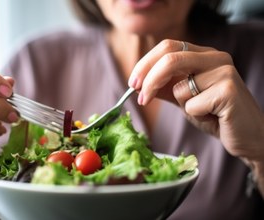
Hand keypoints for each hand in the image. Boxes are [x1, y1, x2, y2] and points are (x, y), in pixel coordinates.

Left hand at [128, 40, 263, 161]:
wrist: (248, 137)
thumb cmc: (215, 116)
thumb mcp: (184, 99)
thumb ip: (165, 88)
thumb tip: (139, 83)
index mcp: (204, 55)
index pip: (167, 46)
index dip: (145, 64)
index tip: (133, 83)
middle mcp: (216, 57)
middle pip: (169, 58)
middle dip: (149, 80)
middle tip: (140, 98)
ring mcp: (224, 72)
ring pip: (179, 86)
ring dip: (182, 105)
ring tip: (202, 111)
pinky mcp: (228, 91)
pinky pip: (192, 104)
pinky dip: (195, 115)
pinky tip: (213, 117)